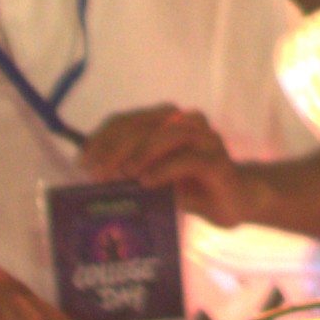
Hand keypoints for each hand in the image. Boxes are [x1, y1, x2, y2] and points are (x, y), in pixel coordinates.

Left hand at [71, 102, 247, 217]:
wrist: (235, 200)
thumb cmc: (189, 187)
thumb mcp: (152, 176)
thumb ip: (130, 168)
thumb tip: (91, 173)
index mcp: (168, 121)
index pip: (128, 120)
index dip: (103, 138)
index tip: (83, 162)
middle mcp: (188, 123)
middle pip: (146, 124)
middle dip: (116, 148)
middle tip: (96, 174)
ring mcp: (206, 140)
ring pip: (170, 134)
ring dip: (141, 153)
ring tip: (121, 175)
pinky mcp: (219, 162)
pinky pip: (190, 159)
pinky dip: (164, 169)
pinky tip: (146, 182)